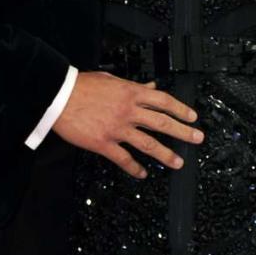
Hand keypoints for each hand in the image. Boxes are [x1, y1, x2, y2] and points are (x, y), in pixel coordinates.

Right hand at [53, 72, 203, 177]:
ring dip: (166, 154)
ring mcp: (117, 129)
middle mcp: (128, 111)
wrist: (58, 97)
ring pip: (148, 144)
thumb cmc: (82, 86)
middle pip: (162, 123)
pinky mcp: (104, 144)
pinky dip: (134, 168)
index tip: (192, 117)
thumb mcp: (111, 81)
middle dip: (183, 132)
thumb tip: (151, 88)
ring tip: (178, 162)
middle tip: (197, 138)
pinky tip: (142, 174)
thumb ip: (133, 86)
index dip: (180, 110)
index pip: (163, 101)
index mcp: (131, 93)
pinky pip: (123, 158)